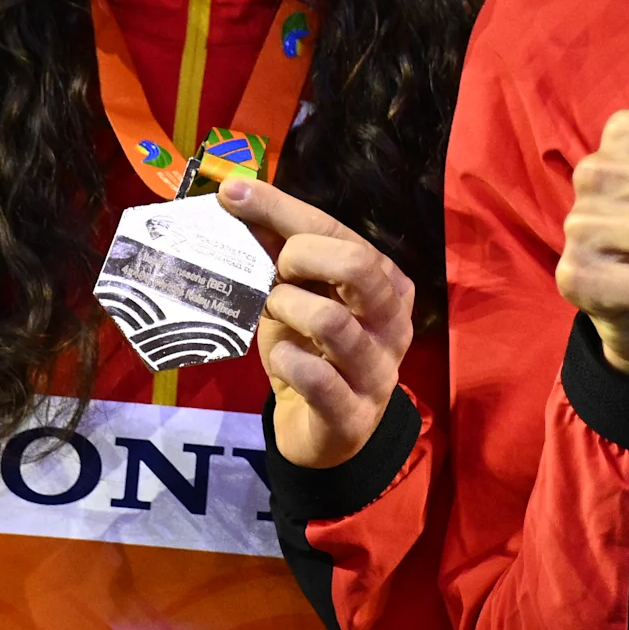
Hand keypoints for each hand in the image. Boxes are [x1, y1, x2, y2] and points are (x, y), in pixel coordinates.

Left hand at [221, 179, 417, 470]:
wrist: (324, 434)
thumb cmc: (312, 352)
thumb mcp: (298, 295)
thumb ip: (278, 249)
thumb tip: (237, 195)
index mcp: (387, 284)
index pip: (338, 231)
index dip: (283, 210)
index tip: (234, 195)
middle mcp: (394, 324)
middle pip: (356, 266)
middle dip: (300, 258)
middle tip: (274, 274)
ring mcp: (378, 372)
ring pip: (333, 321)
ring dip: (287, 310)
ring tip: (274, 314)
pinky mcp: (353, 415)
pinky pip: (317, 379)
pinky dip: (287, 362)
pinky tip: (281, 359)